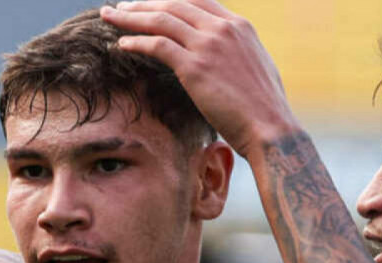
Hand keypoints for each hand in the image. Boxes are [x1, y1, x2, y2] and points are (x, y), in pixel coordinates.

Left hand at [101, 0, 300, 157]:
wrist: (271, 129)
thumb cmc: (265, 109)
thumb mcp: (257, 69)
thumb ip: (237, 53)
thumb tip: (225, 58)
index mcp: (239, 26)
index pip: (197, 0)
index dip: (170, 0)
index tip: (150, 4)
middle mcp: (223, 29)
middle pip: (174, 4)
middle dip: (144, 3)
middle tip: (121, 6)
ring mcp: (208, 46)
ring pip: (161, 19)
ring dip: (131, 16)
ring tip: (110, 17)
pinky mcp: (195, 67)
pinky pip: (157, 45)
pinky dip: (136, 41)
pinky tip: (121, 44)